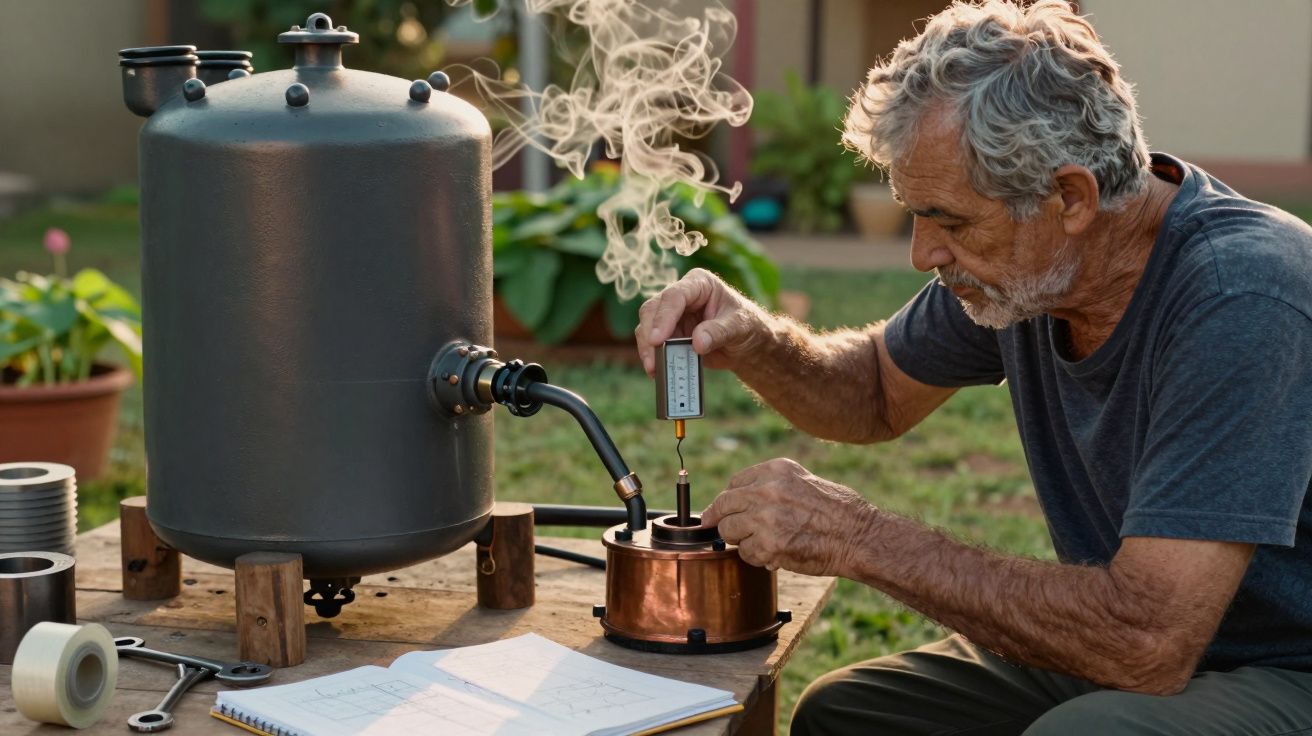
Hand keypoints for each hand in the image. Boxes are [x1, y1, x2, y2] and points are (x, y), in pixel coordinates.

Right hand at [634, 268, 770, 376]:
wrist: (746, 344)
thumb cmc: (746, 326)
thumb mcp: (738, 327)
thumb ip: (718, 332)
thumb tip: (697, 343)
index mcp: (699, 284)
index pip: (675, 296)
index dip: (664, 317)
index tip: (658, 339)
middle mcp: (681, 295)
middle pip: (653, 309)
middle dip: (649, 335)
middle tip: (652, 360)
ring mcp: (673, 315)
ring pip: (647, 327)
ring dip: (648, 349)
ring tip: (654, 369)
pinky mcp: (669, 333)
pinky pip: (653, 343)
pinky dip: (653, 356)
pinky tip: (656, 370)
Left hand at [701, 458, 876, 576]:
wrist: (857, 535)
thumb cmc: (838, 510)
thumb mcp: (804, 480)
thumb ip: (773, 486)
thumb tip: (743, 499)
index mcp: (776, 470)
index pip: (734, 484)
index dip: (727, 500)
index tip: (721, 511)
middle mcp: (766, 490)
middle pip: (723, 506)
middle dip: (720, 520)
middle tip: (718, 530)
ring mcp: (765, 518)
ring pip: (729, 532)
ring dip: (741, 541)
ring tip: (764, 543)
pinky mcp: (769, 545)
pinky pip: (746, 554)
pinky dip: (757, 558)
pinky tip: (775, 555)